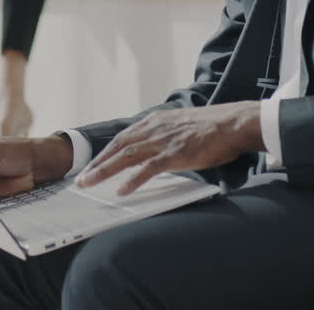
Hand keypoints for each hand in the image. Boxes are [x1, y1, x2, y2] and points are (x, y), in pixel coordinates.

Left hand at [76, 102, 263, 195]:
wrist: (231, 122)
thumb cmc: (211, 127)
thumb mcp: (179, 126)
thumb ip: (163, 136)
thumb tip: (153, 151)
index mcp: (154, 121)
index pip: (122, 138)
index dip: (104, 153)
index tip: (92, 166)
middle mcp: (153, 129)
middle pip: (118, 147)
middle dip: (97, 164)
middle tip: (82, 180)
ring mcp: (163, 141)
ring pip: (126, 157)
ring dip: (105, 171)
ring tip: (90, 184)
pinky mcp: (175, 154)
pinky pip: (149, 169)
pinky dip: (133, 180)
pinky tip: (122, 191)